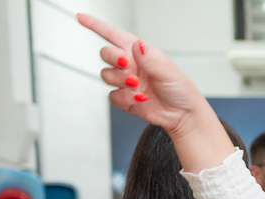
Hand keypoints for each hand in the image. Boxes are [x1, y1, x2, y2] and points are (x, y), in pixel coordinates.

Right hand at [77, 14, 231, 170]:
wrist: (183, 115)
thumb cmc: (180, 89)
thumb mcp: (168, 71)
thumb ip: (150, 59)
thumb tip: (137, 45)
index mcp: (139, 52)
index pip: (113, 35)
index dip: (96, 25)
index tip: (81, 17)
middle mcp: (130, 65)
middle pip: (106, 54)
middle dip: (112, 58)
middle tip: (126, 65)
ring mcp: (126, 82)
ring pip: (107, 75)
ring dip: (120, 80)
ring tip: (138, 85)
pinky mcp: (125, 99)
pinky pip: (113, 96)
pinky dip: (125, 98)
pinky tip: (141, 99)